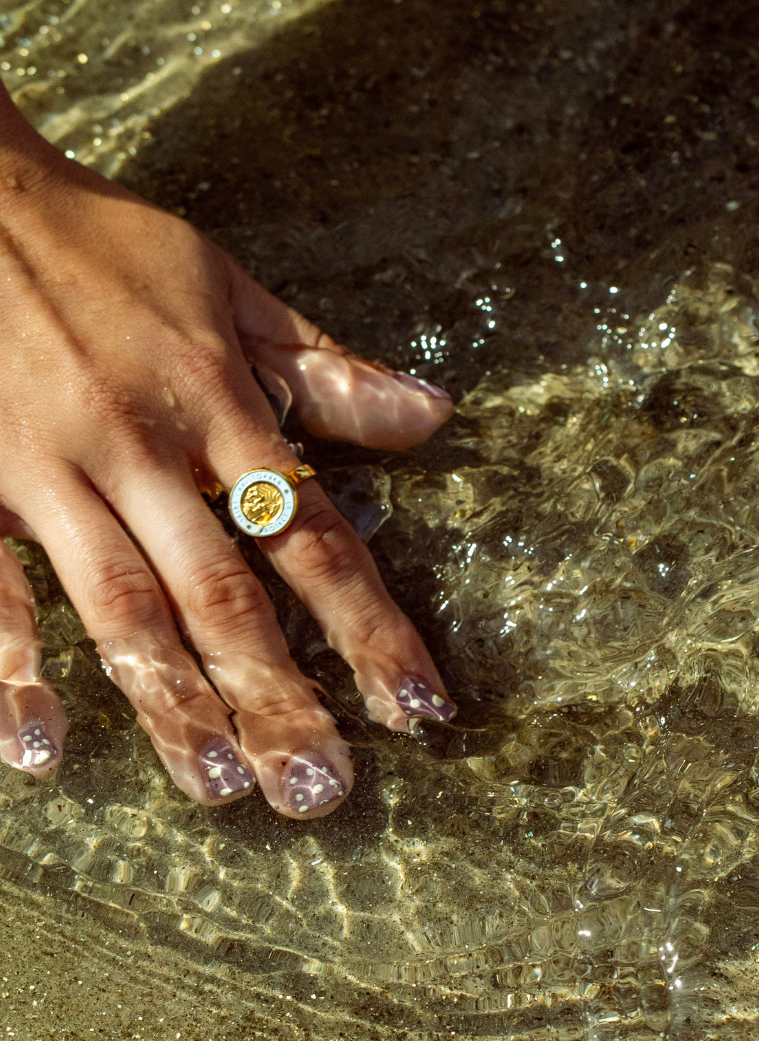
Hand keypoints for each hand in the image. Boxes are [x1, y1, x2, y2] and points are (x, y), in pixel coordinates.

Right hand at [0, 96, 455, 816]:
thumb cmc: (106, 249)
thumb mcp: (233, 293)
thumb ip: (328, 370)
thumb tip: (435, 414)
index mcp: (220, 408)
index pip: (315, 538)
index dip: (371, 629)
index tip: (419, 710)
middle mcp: (144, 450)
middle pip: (226, 595)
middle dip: (280, 697)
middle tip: (322, 792)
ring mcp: (47, 472)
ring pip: (122, 607)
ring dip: (172, 703)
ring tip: (221, 788)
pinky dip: (8, 666)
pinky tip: (35, 747)